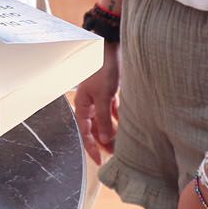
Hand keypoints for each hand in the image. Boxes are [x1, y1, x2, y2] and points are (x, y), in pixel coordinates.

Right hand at [71, 49, 119, 164]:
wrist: (109, 47)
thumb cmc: (102, 68)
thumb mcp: (103, 96)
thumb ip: (104, 119)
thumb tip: (106, 139)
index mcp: (82, 105)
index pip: (84, 132)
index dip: (91, 147)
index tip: (98, 161)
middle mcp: (89, 103)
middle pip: (95, 128)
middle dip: (104, 141)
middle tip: (115, 155)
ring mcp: (99, 98)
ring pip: (105, 120)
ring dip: (112, 131)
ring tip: (122, 143)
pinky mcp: (109, 91)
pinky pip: (112, 110)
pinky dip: (117, 118)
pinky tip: (125, 124)